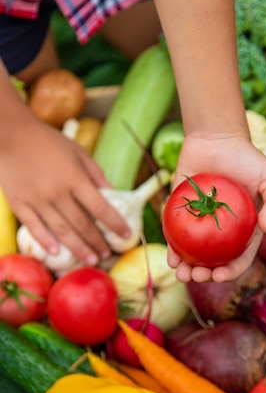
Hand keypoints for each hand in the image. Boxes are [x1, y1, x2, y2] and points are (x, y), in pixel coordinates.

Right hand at [0, 117, 131, 264]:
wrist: (8, 133)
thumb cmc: (46, 140)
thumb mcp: (77, 151)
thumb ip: (95, 173)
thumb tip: (113, 191)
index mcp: (75, 178)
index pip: (101, 207)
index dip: (115, 223)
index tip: (125, 234)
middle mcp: (58, 192)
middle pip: (82, 224)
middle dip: (97, 242)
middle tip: (106, 255)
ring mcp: (37, 199)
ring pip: (61, 230)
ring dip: (78, 248)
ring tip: (90, 260)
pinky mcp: (18, 203)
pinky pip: (34, 227)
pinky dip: (46, 241)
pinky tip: (57, 252)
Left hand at [167, 132, 265, 282]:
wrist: (216, 139)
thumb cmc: (247, 159)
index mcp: (244, 231)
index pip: (239, 259)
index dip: (230, 272)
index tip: (219, 275)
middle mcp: (222, 233)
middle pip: (213, 263)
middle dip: (204, 277)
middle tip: (195, 276)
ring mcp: (201, 225)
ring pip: (192, 256)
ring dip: (186, 270)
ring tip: (181, 273)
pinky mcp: (181, 215)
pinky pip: (176, 236)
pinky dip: (173, 249)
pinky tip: (171, 257)